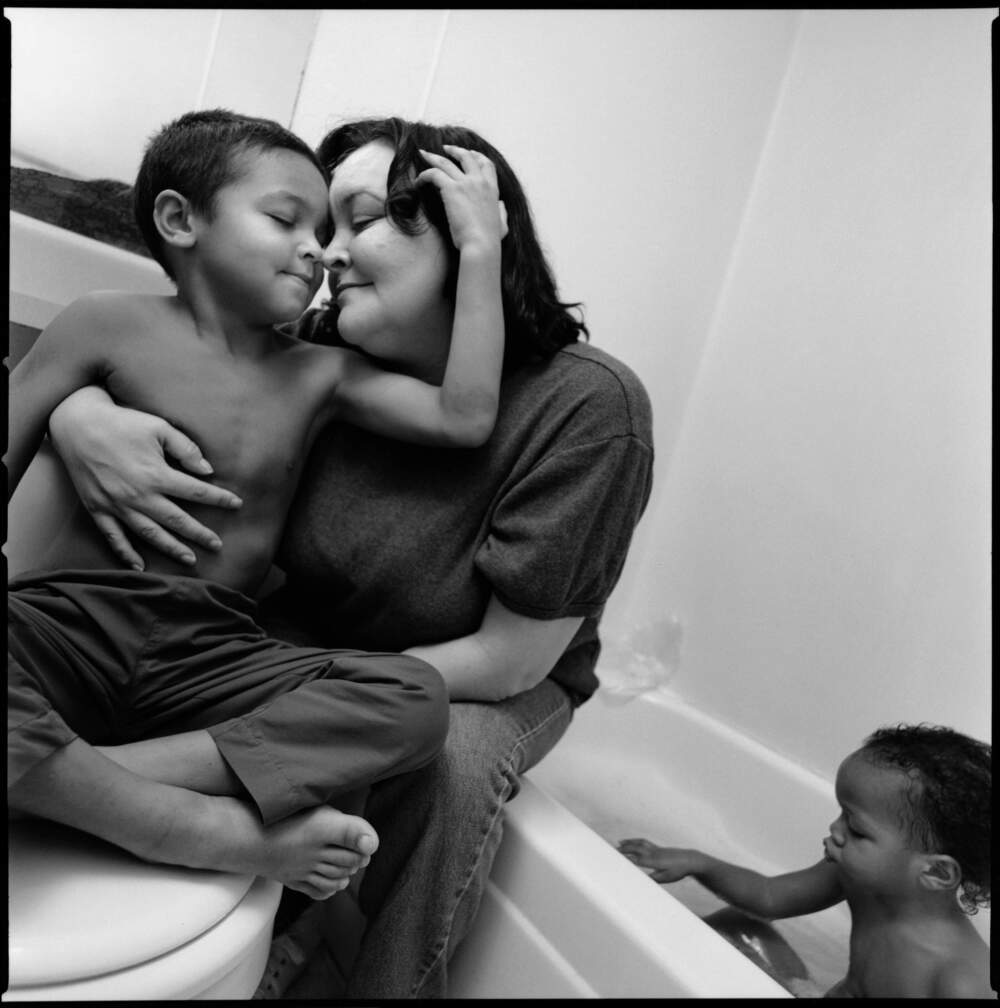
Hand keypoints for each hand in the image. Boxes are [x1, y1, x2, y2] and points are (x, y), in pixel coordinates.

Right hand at [48, 387, 241, 568]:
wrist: (77, 423)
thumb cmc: (122, 423)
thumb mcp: (159, 427)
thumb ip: (186, 448)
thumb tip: (207, 470)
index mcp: (156, 474)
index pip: (196, 491)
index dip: (219, 498)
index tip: (236, 504)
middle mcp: (138, 495)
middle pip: (176, 520)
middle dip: (200, 534)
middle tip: (218, 545)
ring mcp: (116, 505)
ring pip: (149, 533)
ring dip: (171, 548)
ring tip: (190, 559)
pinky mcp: (97, 508)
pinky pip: (113, 537)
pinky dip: (126, 553)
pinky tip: (140, 566)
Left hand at [417, 145, 507, 252]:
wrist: (481, 244)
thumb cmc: (490, 240)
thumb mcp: (502, 224)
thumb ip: (502, 212)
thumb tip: (501, 205)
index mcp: (492, 189)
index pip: (486, 164)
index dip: (477, 156)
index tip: (469, 152)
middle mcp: (479, 181)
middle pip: (466, 156)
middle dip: (455, 150)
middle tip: (444, 149)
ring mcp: (465, 183)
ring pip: (446, 162)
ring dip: (433, 157)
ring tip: (423, 154)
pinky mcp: (451, 189)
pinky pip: (434, 174)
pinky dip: (424, 175)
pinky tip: (417, 182)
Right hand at [617, 838, 698, 882]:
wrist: (690, 860)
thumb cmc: (678, 871)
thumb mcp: (666, 878)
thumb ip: (653, 879)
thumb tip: (641, 880)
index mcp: (654, 861)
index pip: (637, 859)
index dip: (627, 859)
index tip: (616, 859)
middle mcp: (653, 853)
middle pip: (636, 849)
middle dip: (624, 849)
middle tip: (612, 851)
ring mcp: (655, 849)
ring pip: (639, 843)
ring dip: (629, 842)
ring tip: (619, 842)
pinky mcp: (658, 847)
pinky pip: (644, 842)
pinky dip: (636, 841)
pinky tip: (633, 842)